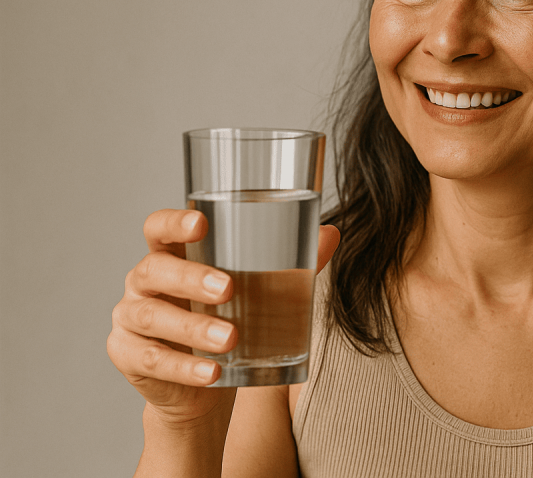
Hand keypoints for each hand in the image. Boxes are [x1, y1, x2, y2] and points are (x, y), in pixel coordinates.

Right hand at [107, 208, 340, 425]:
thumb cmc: (230, 318)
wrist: (204, 383)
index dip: (173, 222)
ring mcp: (130, 319)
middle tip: (229, 289)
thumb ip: (290, 263)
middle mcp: (144, 281)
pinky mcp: (128, 356)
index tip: (201, 223)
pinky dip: (185, 368)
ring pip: (153, 317)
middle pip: (156, 270)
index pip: (158, 227)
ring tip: (230, 338)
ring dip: (192, 328)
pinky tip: (213, 373)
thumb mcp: (258, 290)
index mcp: (172, 254)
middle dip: (191, 279)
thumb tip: (330, 234)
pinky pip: (152, 361)